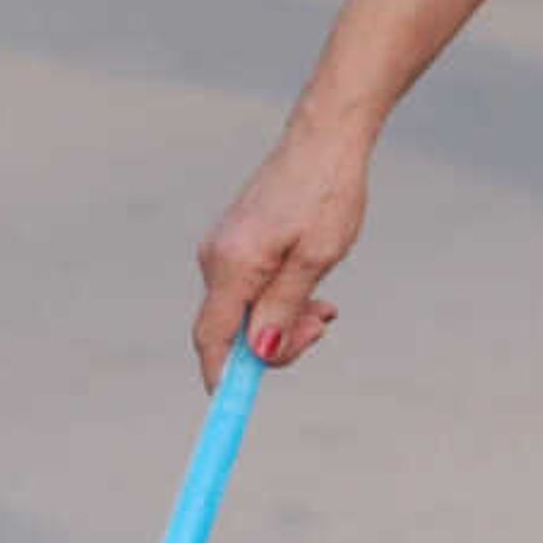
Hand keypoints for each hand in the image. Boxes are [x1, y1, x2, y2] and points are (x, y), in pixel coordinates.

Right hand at [191, 115, 373, 389]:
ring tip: (327, 306)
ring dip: (283, 318)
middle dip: (274, 340)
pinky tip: (313, 289)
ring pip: (244, 308)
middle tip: (324, 325)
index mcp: (232, 265)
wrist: (326, 140)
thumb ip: (286, 307)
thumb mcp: (318, 258)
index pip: (213, 338)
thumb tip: (260, 352)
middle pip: (230, 327)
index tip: (238, 402)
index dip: (223, 375)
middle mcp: (216, 258)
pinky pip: (250, 287)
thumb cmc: (328, 194)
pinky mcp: (237, 241)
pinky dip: (279, 297)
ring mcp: (223, 248)